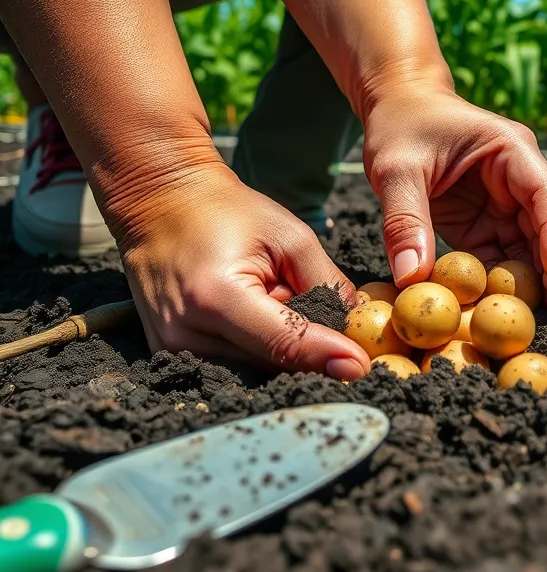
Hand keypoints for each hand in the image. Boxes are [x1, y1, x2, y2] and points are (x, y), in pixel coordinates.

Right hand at [110, 162, 369, 379]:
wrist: (160, 202)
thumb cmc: (228, 212)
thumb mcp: (290, 236)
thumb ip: (327, 283)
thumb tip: (358, 326)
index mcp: (215, 296)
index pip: (283, 343)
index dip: (325, 356)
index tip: (362, 367)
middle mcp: (186, 332)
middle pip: (271, 364)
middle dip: (308, 349)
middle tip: (332, 324)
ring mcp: (171, 348)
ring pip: (254, 369)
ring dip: (281, 347)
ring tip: (277, 300)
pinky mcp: (168, 353)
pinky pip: (232, 363)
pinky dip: (257, 347)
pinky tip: (260, 314)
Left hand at [360, 80, 546, 309]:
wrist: (397, 108)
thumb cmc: (399, 125)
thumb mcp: (395, 168)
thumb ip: (405, 220)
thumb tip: (412, 279)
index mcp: (511, 149)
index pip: (546, 194)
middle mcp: (520, 177)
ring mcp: (508, 203)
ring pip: (537, 247)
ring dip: (545, 282)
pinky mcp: (490, 225)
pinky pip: (506, 259)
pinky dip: (511, 286)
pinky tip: (515, 313)